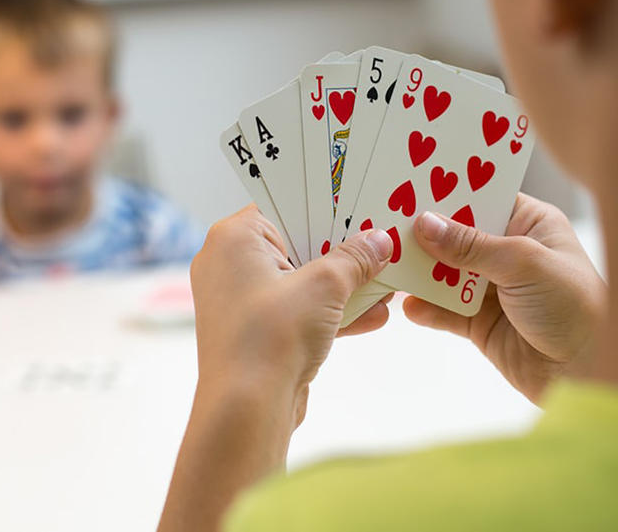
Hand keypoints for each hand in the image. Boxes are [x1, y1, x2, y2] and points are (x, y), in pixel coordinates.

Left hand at [189, 205, 393, 426]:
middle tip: (381, 240)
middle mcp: (230, 264)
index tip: (362, 204)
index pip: (284, 205)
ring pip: (301, 279)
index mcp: (234, 238)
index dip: (326, 206)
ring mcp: (242, 300)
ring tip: (387, 280)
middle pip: (297, 243)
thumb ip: (355, 258)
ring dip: (344, 284)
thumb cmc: (270, 337)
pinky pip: (298, 309)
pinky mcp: (257, 330)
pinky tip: (374, 315)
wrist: (246, 411)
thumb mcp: (325, 286)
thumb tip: (380, 240)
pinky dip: (331, 312)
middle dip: (342, 249)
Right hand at [406, 193, 605, 402]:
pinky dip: (427, 308)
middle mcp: (510, 251)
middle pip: (457, 235)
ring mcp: (494, 288)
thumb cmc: (576, 306)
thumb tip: (424, 223)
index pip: (481, 197)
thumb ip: (471, 244)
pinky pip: (446, 310)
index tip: (408, 183)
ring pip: (445, 273)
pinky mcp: (482, 323)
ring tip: (386, 263)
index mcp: (530, 222)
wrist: (592, 374)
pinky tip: (407, 305)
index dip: (448, 191)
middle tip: (384, 222)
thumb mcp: (523, 263)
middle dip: (424, 233)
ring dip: (420, 271)